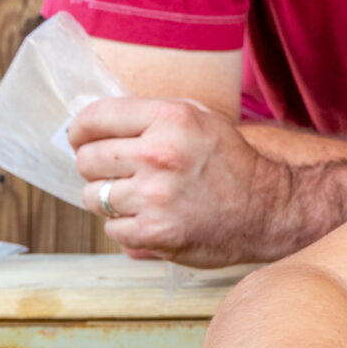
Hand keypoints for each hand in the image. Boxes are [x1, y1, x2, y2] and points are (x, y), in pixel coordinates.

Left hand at [68, 96, 289, 264]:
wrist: (267, 209)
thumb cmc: (229, 162)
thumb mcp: (199, 119)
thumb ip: (149, 115)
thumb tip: (89, 125)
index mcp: (171, 118)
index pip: (95, 118)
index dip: (79, 130)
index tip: (80, 139)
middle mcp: (160, 153)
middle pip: (87, 159)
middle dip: (97, 168)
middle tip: (118, 173)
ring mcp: (155, 195)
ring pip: (93, 197)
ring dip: (109, 200)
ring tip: (138, 199)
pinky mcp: (154, 232)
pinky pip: (112, 230)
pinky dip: (127, 228)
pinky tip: (152, 219)